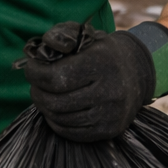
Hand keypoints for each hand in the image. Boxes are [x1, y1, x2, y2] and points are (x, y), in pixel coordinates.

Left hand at [19, 21, 155, 142]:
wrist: (136, 74)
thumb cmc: (101, 53)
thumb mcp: (84, 35)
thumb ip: (61, 35)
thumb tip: (45, 48)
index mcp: (102, 63)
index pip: (56, 77)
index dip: (35, 74)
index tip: (32, 68)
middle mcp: (109, 91)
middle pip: (55, 101)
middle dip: (37, 92)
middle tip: (35, 84)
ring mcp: (110, 114)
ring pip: (60, 118)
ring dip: (44, 107)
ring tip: (45, 94)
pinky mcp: (109, 131)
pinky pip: (70, 132)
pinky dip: (56, 121)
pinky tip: (56, 109)